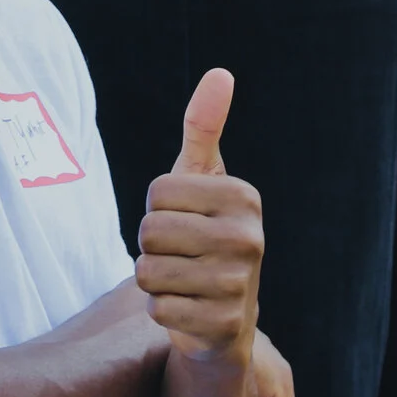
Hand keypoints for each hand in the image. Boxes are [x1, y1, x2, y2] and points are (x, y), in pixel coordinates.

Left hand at [136, 68, 263, 364]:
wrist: (227, 316)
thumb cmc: (206, 232)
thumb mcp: (203, 179)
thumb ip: (204, 127)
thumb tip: (220, 73)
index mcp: (243, 197)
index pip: (157, 192)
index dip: (157, 208)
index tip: (184, 219)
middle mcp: (249, 238)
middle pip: (150, 231)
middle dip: (152, 245)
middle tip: (181, 253)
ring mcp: (239, 283)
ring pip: (148, 271)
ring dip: (153, 278)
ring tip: (182, 279)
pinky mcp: (224, 324)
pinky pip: (157, 308)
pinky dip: (161, 309)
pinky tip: (187, 307)